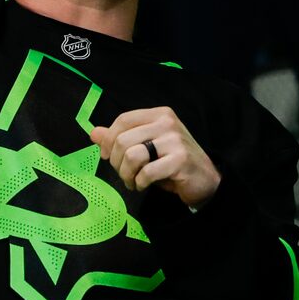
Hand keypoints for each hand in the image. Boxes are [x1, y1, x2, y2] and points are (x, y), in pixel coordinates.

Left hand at [90, 106, 222, 208]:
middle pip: (123, 140)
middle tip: (124, 174)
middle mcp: (167, 123)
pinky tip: (144, 185)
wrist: (204, 180)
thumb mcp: (145, 147)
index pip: (123, 120)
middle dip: (116, 162)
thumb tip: (94, 133)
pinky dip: (140, 182)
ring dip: (126, 174)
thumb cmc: (172, 162)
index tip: (106, 156)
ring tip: (133, 181)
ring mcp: (175, 140)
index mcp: (158, 114)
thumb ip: (120, 138)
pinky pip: (146, 172)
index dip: (109, 140)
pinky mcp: (180, 160)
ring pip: (132, 155)